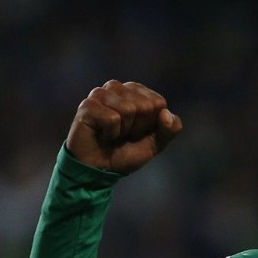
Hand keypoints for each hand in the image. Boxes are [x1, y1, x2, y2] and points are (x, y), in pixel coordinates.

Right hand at [66, 80, 182, 173]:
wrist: (101, 170)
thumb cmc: (127, 152)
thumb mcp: (157, 143)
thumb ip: (170, 129)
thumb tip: (166, 113)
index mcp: (135, 91)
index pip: (158, 103)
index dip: (151, 124)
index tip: (138, 132)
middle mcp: (117, 88)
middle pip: (145, 105)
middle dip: (138, 128)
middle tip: (123, 135)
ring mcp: (100, 94)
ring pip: (128, 109)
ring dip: (123, 131)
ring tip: (112, 134)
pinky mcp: (87, 105)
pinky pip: (112, 118)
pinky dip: (110, 134)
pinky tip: (102, 135)